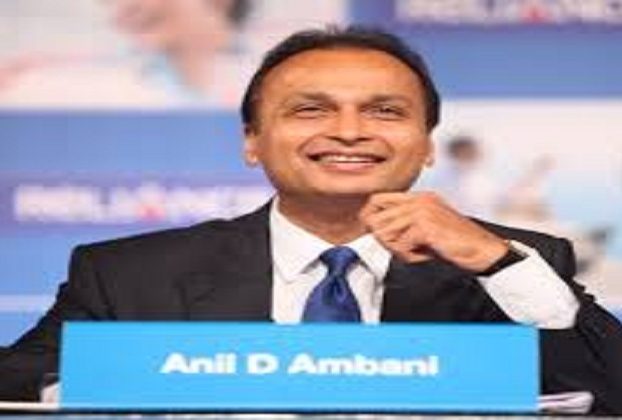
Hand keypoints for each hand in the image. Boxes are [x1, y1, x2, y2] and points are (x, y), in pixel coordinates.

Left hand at [359, 191, 508, 271]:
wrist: (484, 250)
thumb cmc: (457, 243)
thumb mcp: (427, 227)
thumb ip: (404, 224)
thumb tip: (374, 229)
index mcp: (420, 197)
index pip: (378, 199)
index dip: (370, 216)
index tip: (373, 231)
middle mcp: (419, 200)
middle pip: (377, 217)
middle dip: (384, 238)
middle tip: (402, 249)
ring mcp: (422, 211)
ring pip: (386, 233)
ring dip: (398, 249)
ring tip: (415, 253)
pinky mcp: (425, 226)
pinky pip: (400, 245)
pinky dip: (409, 256)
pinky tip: (423, 255)